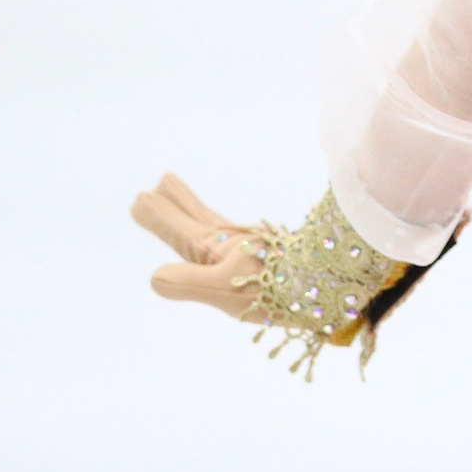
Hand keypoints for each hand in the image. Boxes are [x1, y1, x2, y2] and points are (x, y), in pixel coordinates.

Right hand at [131, 172, 264, 320]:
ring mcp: (250, 245)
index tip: (141, 199)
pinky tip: (232, 242)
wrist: (330, 282)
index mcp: (211, 246)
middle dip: (177, 204)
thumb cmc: (274, 288)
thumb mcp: (224, 289)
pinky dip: (221, 229)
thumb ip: (187, 282)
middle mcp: (229, 240)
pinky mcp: (270, 255)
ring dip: (197, 211)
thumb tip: (153, 277)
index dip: (159, 215)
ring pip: (215, 223)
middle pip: (195, 216)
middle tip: (163, 183)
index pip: (177, 226)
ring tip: (187, 204)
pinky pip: (234, 235)